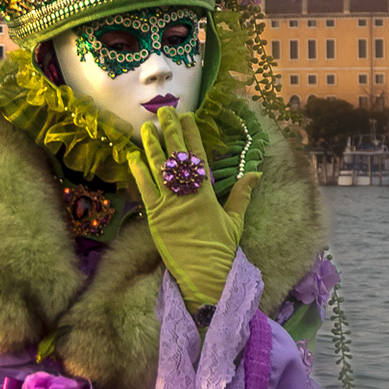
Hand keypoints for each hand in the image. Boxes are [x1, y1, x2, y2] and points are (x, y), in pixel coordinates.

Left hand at [125, 111, 242, 311]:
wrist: (205, 276)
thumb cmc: (221, 250)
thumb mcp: (235, 221)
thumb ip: (241, 195)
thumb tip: (255, 173)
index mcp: (207, 194)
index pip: (198, 157)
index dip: (192, 135)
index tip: (188, 116)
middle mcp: (187, 195)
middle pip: (177, 156)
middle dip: (170, 132)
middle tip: (164, 112)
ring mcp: (169, 205)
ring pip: (158, 168)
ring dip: (152, 146)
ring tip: (146, 127)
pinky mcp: (155, 217)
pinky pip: (144, 189)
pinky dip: (138, 172)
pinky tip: (134, 156)